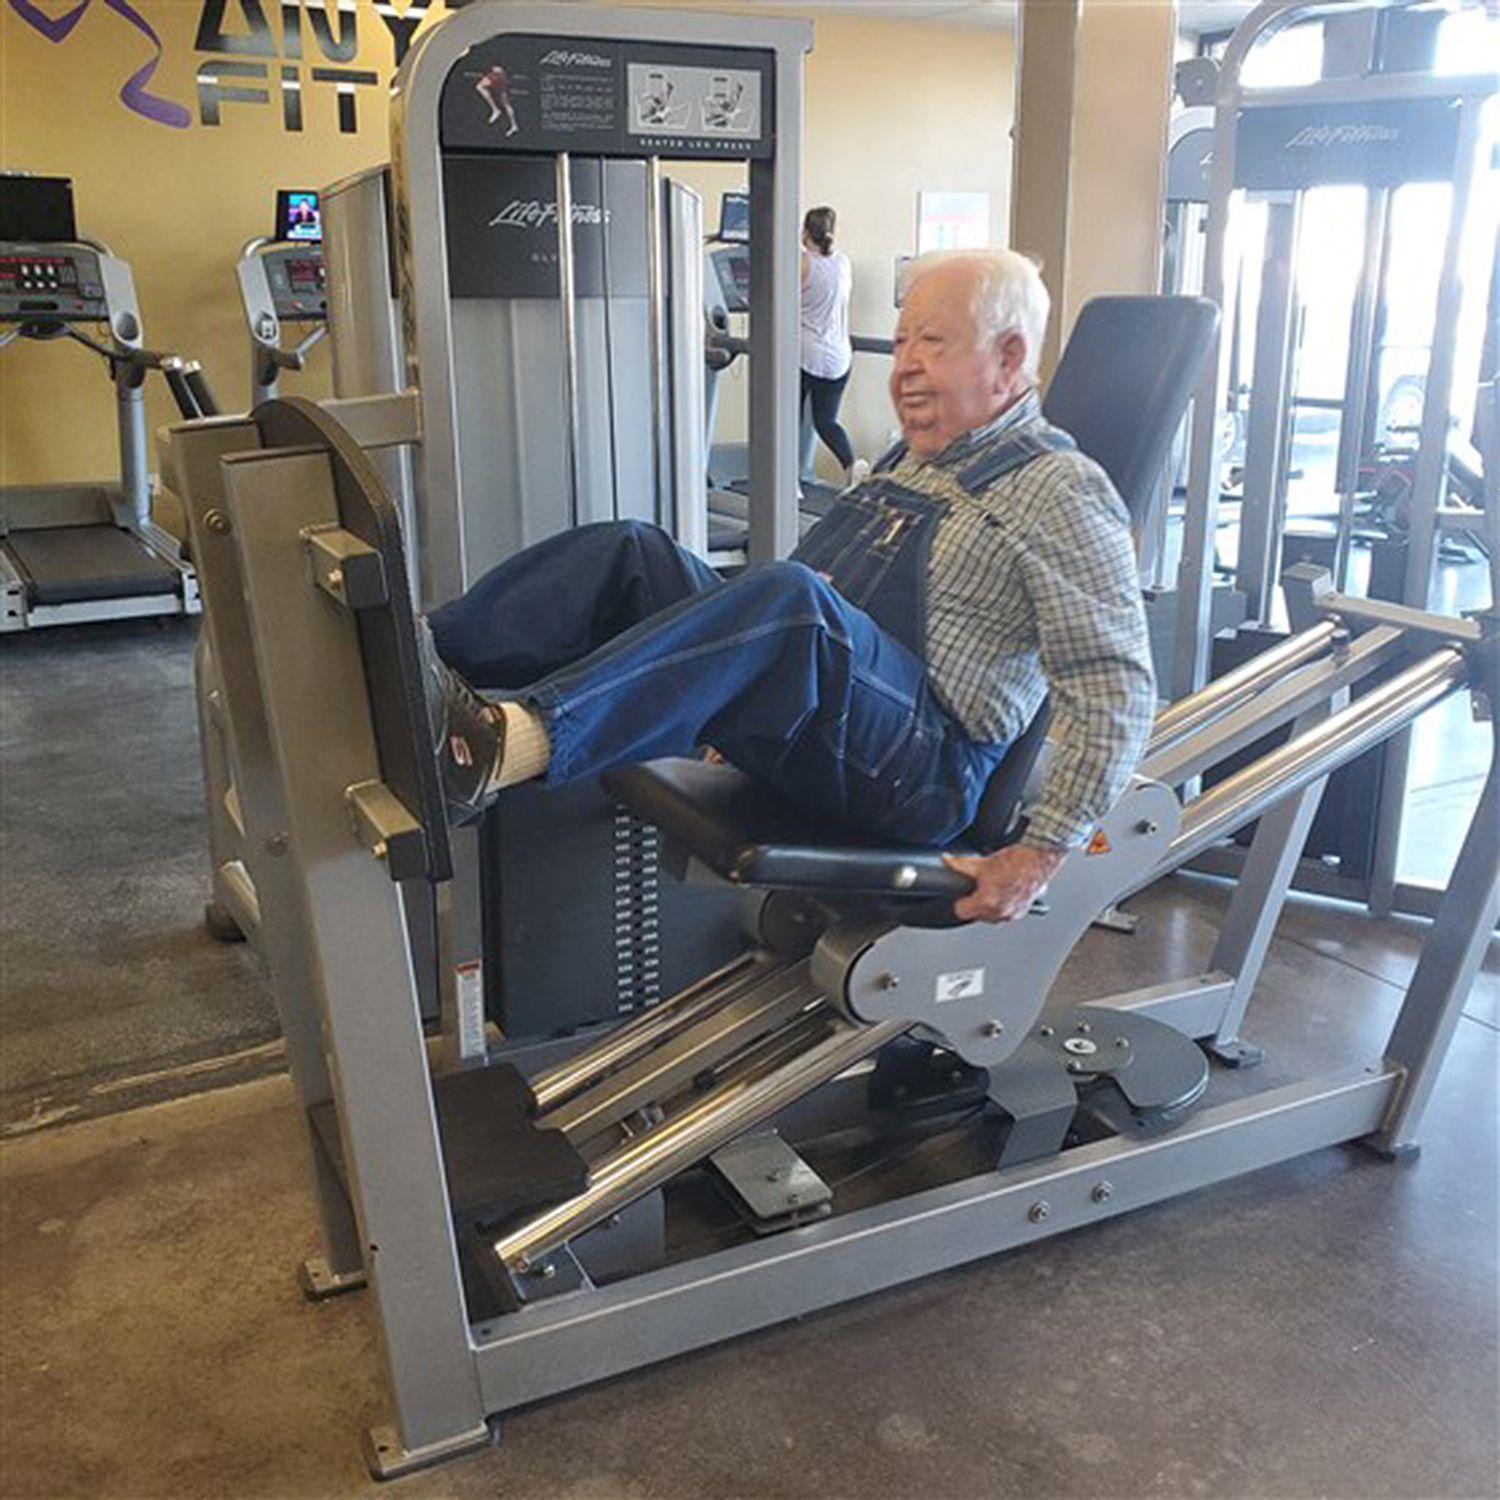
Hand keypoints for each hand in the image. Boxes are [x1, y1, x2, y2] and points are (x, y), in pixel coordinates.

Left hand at [943, 844, 1066, 923]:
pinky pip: (1008, 911)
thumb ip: (960, 864)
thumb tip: (947, 861)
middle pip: (978, 915)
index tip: (960, 893)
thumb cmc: (1019, 860)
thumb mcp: (983, 862)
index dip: (959, 900)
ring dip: (991, 902)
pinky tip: (1007, 886)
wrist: (1041, 857)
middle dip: (976, 901)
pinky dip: (1005, 901)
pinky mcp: (1025, 909)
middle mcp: (1001, 913)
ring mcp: (1014, 913)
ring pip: (993, 915)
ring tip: (994, 884)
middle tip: (978, 885)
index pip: (961, 911)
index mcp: (987, 903)